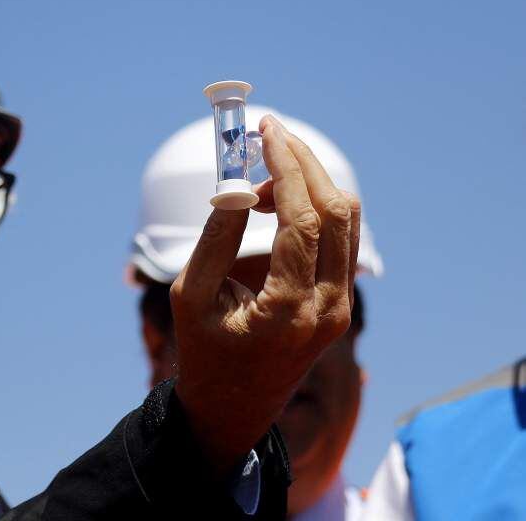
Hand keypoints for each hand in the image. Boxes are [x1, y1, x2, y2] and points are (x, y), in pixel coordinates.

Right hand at [170, 115, 359, 470]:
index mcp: (289, 308)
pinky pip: (340, 239)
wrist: (232, 408)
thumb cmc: (203, 352)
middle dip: (303, 162)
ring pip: (345, 221)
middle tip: (268, 134)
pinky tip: (275, 200)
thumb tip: (235, 181)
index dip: (286, 166)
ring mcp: (340, 306)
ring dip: (309, 183)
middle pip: (336, 212)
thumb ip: (216, 236)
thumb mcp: (192, 294)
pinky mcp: (339, 303)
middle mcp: (328, 306)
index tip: (265, 129)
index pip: (303, 219)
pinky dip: (313, 207)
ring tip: (258, 176)